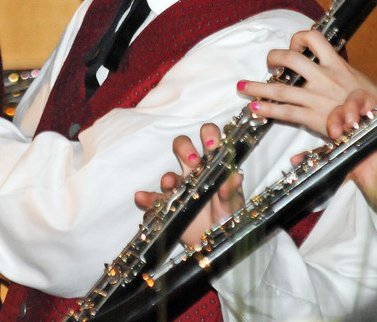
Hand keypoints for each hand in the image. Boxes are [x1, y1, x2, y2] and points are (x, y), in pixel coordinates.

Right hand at [134, 123, 242, 246]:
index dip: (209, 135)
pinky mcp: (169, 204)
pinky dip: (147, 198)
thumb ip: (232, 190)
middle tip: (193, 161)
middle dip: (185, 148)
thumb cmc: (227, 216)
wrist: (215, 240)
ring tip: (169, 183)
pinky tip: (142, 197)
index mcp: (214, 165)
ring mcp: (180, 187)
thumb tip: (234, 176)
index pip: (210, 139)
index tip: (211, 145)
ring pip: (169, 173)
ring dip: (168, 176)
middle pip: (183, 147)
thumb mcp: (233, 204)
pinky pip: (155, 200)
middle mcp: (195, 171)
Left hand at [237, 30, 376, 136]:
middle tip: (268, 64)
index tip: (294, 47)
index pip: (314, 38)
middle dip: (273, 58)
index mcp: (338, 64)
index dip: (299, 38)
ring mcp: (317, 97)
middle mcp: (325, 77)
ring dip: (258, 86)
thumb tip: (341, 61)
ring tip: (242, 87)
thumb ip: (347, 71)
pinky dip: (267, 108)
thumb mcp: (367, 83)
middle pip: (292, 60)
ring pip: (281, 87)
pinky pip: (285, 111)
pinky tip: (255, 107)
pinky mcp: (313, 117)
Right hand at [324, 79, 376, 237]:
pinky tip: (299, 158)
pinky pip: (329, 152)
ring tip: (334, 133)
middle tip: (350, 121)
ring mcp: (363, 141)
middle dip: (351, 105)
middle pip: (361, 102)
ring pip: (342, 120)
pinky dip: (312, 154)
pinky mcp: (351, 159)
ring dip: (334, 120)